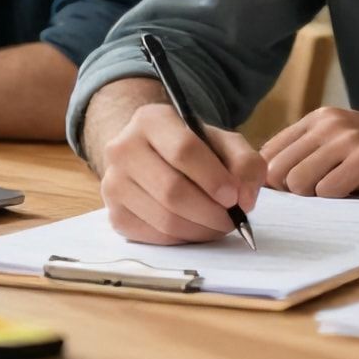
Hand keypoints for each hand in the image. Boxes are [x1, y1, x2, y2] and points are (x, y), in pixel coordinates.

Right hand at [98, 102, 265, 244]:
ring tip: (218, 225)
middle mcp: (123, 148)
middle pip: (172, 191)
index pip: (183, 150)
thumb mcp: (222, 142)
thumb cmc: (192, 148)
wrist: (151, 155)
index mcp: (151, 120)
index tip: (234, 197)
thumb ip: (245, 162)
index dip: (213, 178)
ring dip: (200, 230)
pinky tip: (196, 228)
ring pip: (164, 219)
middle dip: (210, 212)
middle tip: (231, 219)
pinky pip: (154, 236)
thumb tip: (244, 199)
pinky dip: (182, 239)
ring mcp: (113, 183)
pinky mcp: (114, 214)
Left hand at [260, 108, 358, 197]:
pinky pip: (326, 193)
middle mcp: (329, 124)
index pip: (270, 152)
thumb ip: (312, 151)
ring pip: (298, 183)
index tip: (292, 195)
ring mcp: (346, 140)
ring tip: (342, 192)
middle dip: (290, 192)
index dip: (274, 180)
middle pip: (277, 170)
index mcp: (320, 118)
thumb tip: (270, 182)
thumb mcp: (346, 139)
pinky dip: (338, 200)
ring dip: (315, 198)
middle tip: (317, 199)